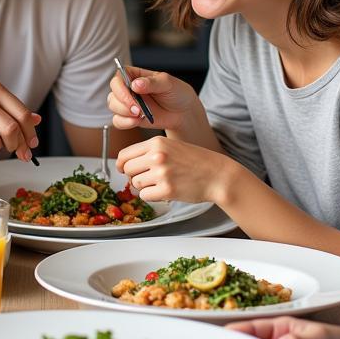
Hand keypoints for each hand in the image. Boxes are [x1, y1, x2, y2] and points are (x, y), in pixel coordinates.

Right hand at [0, 83, 39, 161]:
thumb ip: (9, 111)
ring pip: (8, 132)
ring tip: (1, 149)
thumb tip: (36, 119)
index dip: (31, 131)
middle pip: (18, 123)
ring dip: (9, 147)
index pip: (23, 112)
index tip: (32, 143)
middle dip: (24, 143)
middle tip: (23, 154)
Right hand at [107, 67, 198, 131]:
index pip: (118, 77)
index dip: (121, 87)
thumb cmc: (176, 93)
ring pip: (113, 107)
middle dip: (123, 103)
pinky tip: (137, 121)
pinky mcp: (129, 117)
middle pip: (113, 93)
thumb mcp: (168, 83)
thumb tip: (136, 84)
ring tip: (140, 115)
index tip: (131, 94)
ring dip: (124, 113)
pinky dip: (125, 123)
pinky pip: (117, 121)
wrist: (183, 112)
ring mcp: (127, 103)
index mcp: (135, 75)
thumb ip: (152, 83)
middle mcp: (128, 88)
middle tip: (138, 109)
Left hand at [115, 135, 233, 204]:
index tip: (123, 169)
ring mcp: (162, 173)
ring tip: (161, 183)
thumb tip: (124, 165)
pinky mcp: (167, 190)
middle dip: (134, 176)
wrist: (217, 175)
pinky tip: (164, 191)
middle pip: (127, 169)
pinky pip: (145, 196)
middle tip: (148, 178)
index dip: (122, 164)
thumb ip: (149, 152)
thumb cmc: (195, 162)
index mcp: (156, 142)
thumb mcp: (172, 146)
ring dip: (144, 186)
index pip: (125, 154)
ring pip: (135, 183)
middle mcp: (157, 156)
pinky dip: (152, 196)